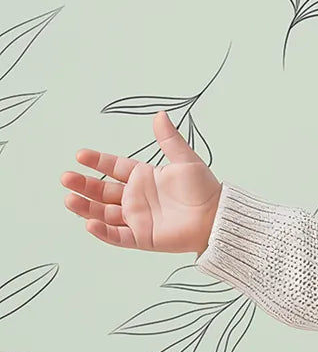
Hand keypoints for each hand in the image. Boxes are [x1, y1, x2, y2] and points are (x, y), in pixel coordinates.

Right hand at [59, 110, 223, 253]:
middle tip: (66, 177)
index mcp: (144, 178)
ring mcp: (137, 218)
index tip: (80, 155)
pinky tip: (89, 223)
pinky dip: (103, 231)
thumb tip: (160, 115)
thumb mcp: (185, 160)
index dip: (97, 161)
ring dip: (85, 207)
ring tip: (69, 198)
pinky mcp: (142, 237)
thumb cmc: (205, 190)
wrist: (217, 217)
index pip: (113, 167)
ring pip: (104, 213)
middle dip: (83, 185)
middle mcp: (136, 198)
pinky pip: (117, 236)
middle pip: (102, 191)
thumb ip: (169, 140)